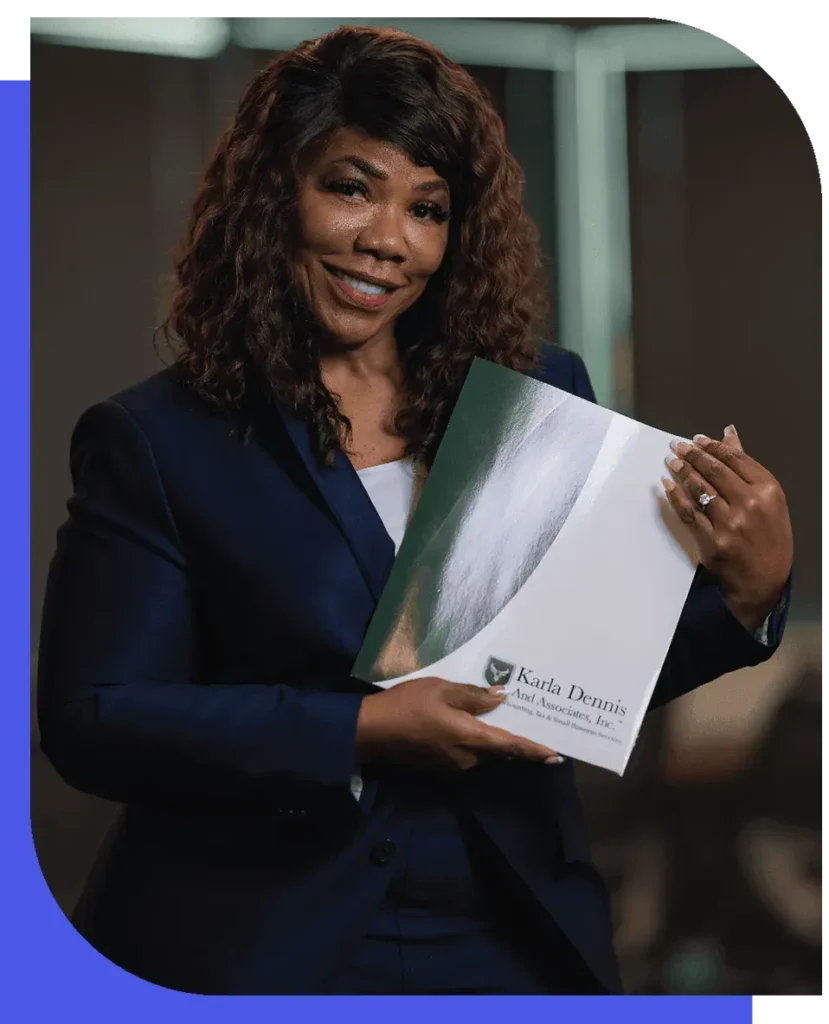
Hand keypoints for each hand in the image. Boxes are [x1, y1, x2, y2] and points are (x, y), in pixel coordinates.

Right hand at [356, 676, 561, 770]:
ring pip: (478, 750)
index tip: (556, 755)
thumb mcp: (440, 690)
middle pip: (496, 749)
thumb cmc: (406, 706)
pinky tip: (459, 723)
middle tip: (523, 721)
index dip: (535, 750)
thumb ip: (472, 696)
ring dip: (484, 737)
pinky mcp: (437, 765)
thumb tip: (500, 698)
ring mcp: (451, 765)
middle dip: (509, 738)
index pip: (511, 746)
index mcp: (471, 738)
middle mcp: (467, 758)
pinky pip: (462, 752)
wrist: (369, 733)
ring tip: (485, 714)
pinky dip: (467, 739)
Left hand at [662, 425, 792, 631]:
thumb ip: (747, 468)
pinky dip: (675, 496)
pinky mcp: (711, 540)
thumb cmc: (769, 539)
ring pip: (699, 490)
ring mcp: (729, 524)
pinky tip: (667, 486)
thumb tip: (729, 434)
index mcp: (769, 491)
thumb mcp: (770, 502)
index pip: (736, 460)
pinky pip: (688, 513)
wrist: (763, 582)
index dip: (713, 447)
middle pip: (714, 472)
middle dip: (692, 455)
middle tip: (676, 446)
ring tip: (671, 462)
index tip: (696, 439)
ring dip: (681, 472)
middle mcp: (750, 504)